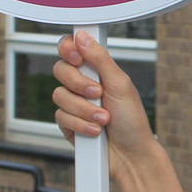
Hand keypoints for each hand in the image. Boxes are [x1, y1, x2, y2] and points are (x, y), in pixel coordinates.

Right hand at [52, 31, 156, 160]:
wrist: (130, 154)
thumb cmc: (132, 120)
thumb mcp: (120, 84)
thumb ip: (100, 59)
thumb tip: (83, 36)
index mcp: (97, 70)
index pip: (72, 49)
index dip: (69, 49)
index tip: (77, 57)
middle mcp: (82, 84)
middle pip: (60, 69)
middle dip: (79, 84)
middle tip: (98, 93)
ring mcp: (73, 103)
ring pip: (59, 95)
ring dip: (84, 109)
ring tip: (104, 118)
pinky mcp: (67, 122)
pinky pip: (61, 116)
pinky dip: (80, 124)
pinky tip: (95, 130)